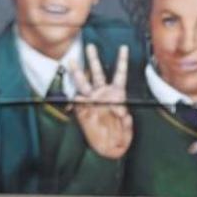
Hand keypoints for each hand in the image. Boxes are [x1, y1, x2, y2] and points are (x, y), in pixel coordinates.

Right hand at [70, 44, 132, 158]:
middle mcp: (103, 95)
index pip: (119, 75)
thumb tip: (121, 111)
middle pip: (97, 73)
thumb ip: (126, 121)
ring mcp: (91, 101)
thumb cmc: (120, 138)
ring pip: (83, 83)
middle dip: (93, 59)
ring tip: (72, 62)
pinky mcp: (82, 111)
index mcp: (117, 95)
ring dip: (77, 73)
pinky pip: (75, 102)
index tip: (123, 48)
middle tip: (90, 46)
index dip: (121, 61)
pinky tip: (69, 101)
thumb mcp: (127, 131)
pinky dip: (72, 101)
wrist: (108, 149)